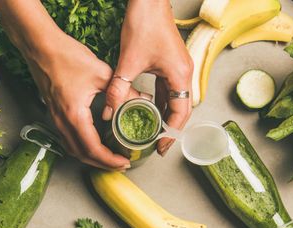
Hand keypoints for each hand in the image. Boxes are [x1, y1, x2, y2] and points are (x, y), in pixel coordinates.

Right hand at [27, 33, 139, 169]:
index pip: (93, 149)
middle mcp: (62, 122)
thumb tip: (141, 99)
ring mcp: (56, 119)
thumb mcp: (101, 73)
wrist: (41, 47)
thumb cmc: (66, 57)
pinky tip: (92, 142)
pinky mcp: (54, 114)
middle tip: (120, 164)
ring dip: (91, 157)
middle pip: (82, 155)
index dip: (110, 160)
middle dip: (102, 164)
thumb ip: (122, 90)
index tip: (123, 162)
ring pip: (73, 149)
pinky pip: (67, 139)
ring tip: (108, 157)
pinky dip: (81, 147)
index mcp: (75, 116)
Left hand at [102, 0, 193, 154]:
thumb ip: (118, 89)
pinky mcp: (170, 64)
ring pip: (175, 100)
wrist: (149, 0)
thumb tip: (108, 112)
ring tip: (151, 133)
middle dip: (169, 129)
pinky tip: (147, 111)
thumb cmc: (144, 24)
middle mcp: (184, 74)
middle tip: (156, 146)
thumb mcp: (128, 61)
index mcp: (179, 76)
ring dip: (164, 116)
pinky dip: (160, 102)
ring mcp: (178, 69)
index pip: (180, 114)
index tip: (161, 148)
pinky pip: (168, 89)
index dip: (171, 134)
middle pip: (181, 110)